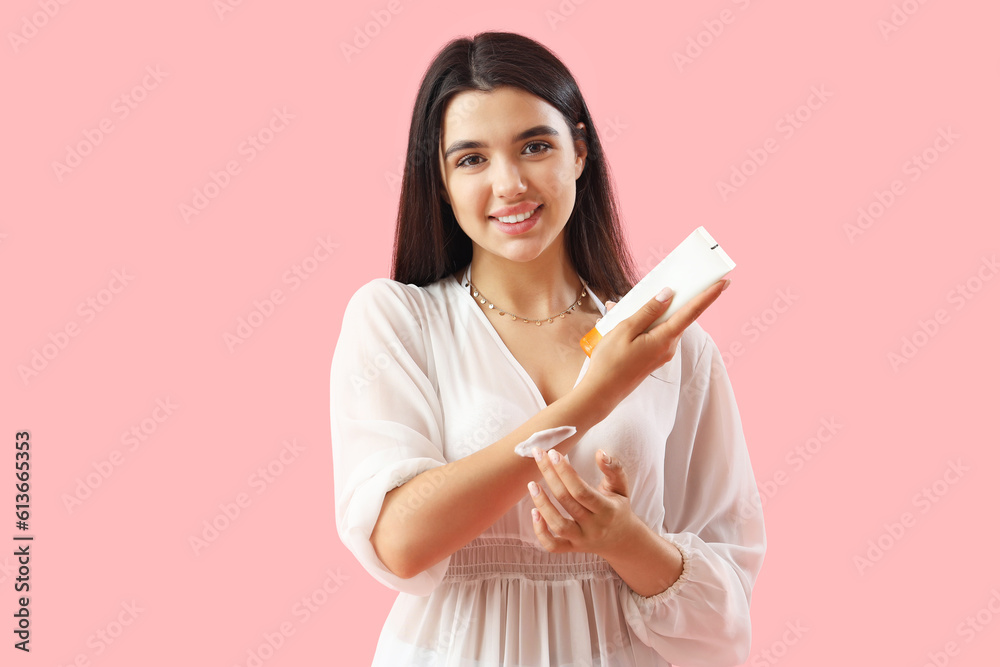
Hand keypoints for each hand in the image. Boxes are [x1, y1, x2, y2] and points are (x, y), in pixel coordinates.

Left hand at [526, 446, 641, 556]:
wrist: (623, 540)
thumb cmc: (618, 507)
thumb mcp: (622, 487)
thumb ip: (614, 469)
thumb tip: (600, 453)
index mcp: (607, 510)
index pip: (581, 490)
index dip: (565, 471)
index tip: (553, 453)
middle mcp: (594, 527)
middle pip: (567, 501)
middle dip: (550, 475)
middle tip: (538, 456)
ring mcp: (582, 540)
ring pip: (558, 525)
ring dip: (542, 504)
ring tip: (531, 484)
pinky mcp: (572, 548)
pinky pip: (552, 545)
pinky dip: (540, 532)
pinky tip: (533, 512)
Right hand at [580, 278, 730, 411]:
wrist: (600, 394)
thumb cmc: (609, 363)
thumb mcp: (625, 330)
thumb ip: (648, 311)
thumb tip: (667, 294)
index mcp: (664, 339)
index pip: (692, 312)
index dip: (709, 296)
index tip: (724, 282)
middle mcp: (668, 348)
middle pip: (678, 316)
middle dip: (669, 300)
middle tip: (657, 286)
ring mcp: (661, 354)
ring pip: (663, 325)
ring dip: (650, 313)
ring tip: (622, 308)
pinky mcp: (653, 358)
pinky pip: (655, 334)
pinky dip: (644, 325)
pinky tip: (623, 322)